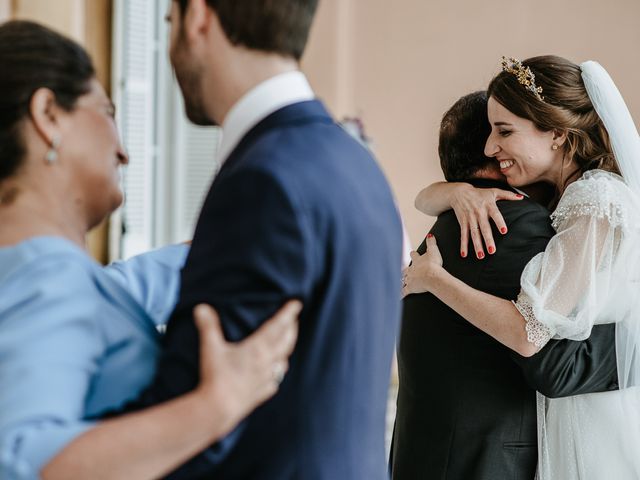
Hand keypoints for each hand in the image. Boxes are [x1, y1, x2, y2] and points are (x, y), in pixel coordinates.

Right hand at [193, 300, 300, 434]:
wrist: (219, 408)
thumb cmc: (216, 376)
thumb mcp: (211, 348)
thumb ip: (208, 326)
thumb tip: (202, 307)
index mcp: (258, 348)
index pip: (278, 326)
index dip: (288, 313)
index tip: (297, 303)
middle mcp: (267, 362)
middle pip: (286, 341)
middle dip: (292, 328)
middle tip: (294, 319)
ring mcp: (266, 379)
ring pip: (283, 360)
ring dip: (287, 349)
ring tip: (287, 342)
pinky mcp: (262, 393)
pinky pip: (275, 381)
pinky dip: (277, 373)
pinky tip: (275, 373)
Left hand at [402, 234, 442, 296]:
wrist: (432, 276)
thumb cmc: (433, 264)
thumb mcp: (434, 250)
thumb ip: (431, 243)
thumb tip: (430, 235)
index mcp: (417, 261)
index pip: (414, 255)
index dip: (414, 254)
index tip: (413, 253)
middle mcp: (411, 270)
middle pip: (406, 269)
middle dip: (405, 269)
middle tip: (404, 270)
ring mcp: (410, 279)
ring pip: (403, 279)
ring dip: (401, 280)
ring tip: (398, 282)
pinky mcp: (410, 288)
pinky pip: (403, 292)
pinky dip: (400, 294)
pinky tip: (397, 296)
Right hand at [449, 184, 522, 258]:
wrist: (459, 193)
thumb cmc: (479, 193)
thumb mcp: (494, 191)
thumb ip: (508, 195)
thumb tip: (522, 198)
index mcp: (488, 206)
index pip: (495, 214)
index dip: (499, 222)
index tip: (504, 231)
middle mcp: (479, 213)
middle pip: (484, 228)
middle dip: (487, 240)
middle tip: (492, 251)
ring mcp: (470, 219)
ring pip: (474, 234)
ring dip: (477, 245)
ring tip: (481, 256)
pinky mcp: (463, 222)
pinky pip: (463, 235)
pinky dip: (463, 245)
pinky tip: (464, 254)